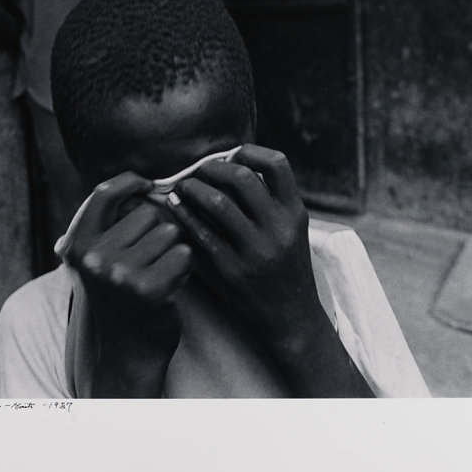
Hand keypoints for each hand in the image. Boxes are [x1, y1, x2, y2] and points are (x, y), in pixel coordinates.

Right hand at [64, 172, 193, 394]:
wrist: (126, 353)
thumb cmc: (119, 299)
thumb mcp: (98, 261)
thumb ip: (108, 225)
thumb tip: (139, 183)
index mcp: (79, 245)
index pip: (103, 193)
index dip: (129, 181)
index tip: (145, 184)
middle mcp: (95, 257)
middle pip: (147, 213)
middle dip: (158, 231)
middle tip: (150, 260)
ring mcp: (120, 273)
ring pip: (170, 233)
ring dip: (174, 251)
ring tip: (160, 274)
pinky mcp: (149, 289)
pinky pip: (184, 255)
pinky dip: (185, 269)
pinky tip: (171, 286)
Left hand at [167, 144, 318, 354]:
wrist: (292, 319)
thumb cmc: (286, 270)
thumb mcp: (291, 232)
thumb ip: (271, 203)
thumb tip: (234, 166)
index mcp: (295, 213)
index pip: (278, 164)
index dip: (251, 152)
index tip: (231, 154)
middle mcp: (279, 228)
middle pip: (242, 178)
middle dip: (213, 168)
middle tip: (198, 170)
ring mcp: (256, 251)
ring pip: (218, 203)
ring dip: (193, 189)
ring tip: (181, 187)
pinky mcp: (234, 271)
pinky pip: (202, 234)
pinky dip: (185, 216)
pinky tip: (175, 208)